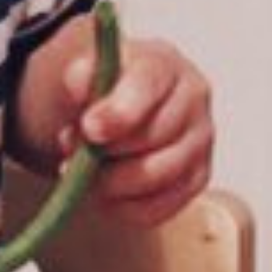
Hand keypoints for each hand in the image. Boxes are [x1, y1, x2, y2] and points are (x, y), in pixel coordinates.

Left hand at [61, 26, 214, 228]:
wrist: (121, 107)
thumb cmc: (106, 88)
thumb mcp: (86, 72)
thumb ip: (80, 75)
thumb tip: (79, 83)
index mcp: (164, 64)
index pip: (147, 85)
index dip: (118, 112)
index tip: (90, 130)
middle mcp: (193, 99)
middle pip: (153, 136)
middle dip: (106, 151)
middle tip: (71, 150)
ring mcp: (200, 140)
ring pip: (157, 176)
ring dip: (112, 183)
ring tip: (84, 173)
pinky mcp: (197, 177)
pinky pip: (161, 206)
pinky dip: (125, 207)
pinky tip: (104, 193)